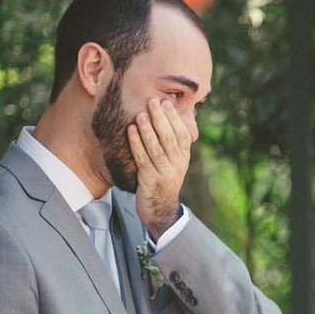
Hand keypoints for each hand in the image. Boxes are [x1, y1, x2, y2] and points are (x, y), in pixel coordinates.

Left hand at [128, 98, 190, 239]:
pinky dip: (136, 144)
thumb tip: (165, 118)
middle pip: (170, 138)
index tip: (166, 103)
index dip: (174, 118)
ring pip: (156, 148)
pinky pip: (142, 159)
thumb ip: (171, 145)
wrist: (160, 211)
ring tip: (140, 114)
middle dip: (161, 119)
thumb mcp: (173, 164)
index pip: (183, 135)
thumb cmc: (163, 182)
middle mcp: (177, 165)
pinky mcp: (150, 181)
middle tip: (153, 101)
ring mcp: (165, 174)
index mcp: (184, 159)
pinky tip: (130, 131)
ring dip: (147, 130)